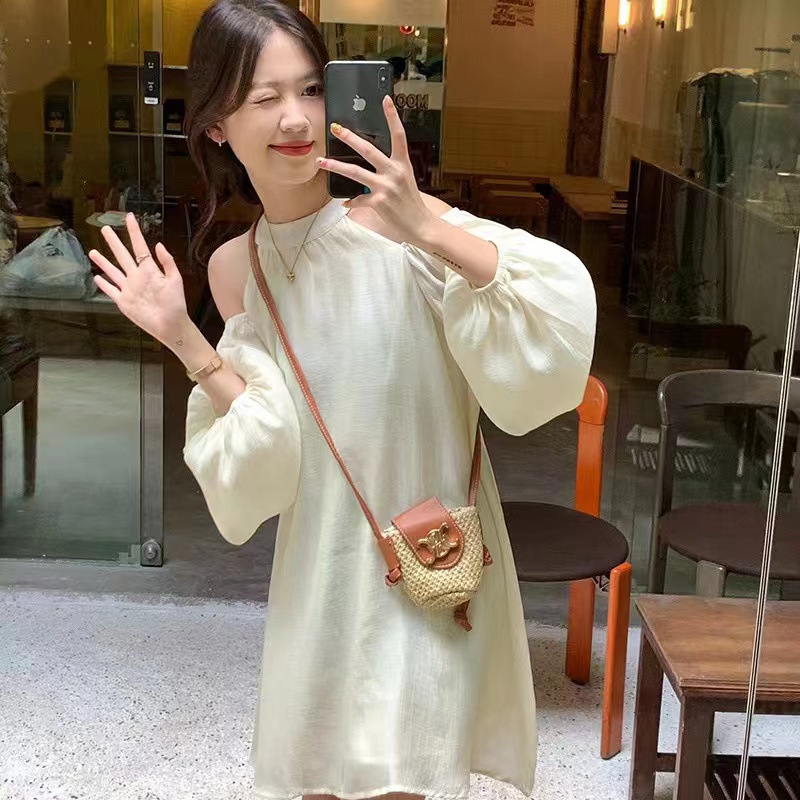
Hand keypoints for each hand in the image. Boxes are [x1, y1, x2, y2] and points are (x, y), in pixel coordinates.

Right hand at [89, 214, 188, 346]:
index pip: (139, 246)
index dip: (134, 232)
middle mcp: (136, 277)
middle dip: (113, 242)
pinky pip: (111, 290)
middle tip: (105, 228)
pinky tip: (97, 277)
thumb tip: (158, 244)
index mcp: (149, 270)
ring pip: (113, 271)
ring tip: (93, 251)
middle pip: (122, 255)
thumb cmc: (176, 303)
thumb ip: (168, 262)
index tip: (129, 217)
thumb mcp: (175, 280)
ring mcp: (129, 289)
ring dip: (103, 262)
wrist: (170, 325)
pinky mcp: (123, 301)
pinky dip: (103, 284)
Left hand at [317, 95, 435, 246]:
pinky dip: (351, 201)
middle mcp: (394, 172)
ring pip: (355, 172)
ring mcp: (386, 187)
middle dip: (349, 137)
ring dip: (335, 166)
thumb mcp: (405, 181)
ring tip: (321, 161)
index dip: (392, 116)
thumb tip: (368, 167)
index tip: (385, 100)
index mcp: (403, 164)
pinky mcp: (379, 202)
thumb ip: (389, 171)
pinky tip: (345, 202)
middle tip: (335, 128)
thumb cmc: (411, 204)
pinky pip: (358, 199)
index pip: (399, 135)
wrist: (420, 226)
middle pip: (368, 149)